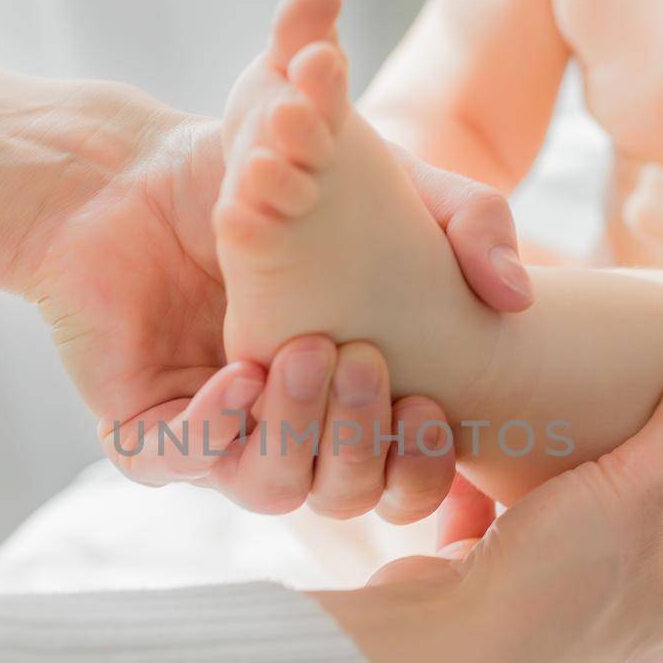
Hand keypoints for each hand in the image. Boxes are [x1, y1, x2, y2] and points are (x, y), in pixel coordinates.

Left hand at [21, 102, 532, 520]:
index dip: (423, 469)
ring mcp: (218, 436)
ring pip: (269, 489)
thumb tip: (519, 296)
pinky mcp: (146, 426)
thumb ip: (471, 222)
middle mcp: (287, 432)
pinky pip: (181, 461)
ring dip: (298, 434)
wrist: (144, 167)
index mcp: (350, 404)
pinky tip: (240, 375)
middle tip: (367, 365)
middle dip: (362, 444)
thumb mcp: (391, 184)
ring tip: (308, 356)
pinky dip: (216, 429)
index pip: (401, 481)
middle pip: (343, 495)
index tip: (431, 410)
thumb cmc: (268, 179)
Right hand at [319, 336, 662, 662]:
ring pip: (564, 561)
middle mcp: (624, 649)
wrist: (436, 657)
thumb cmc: (557, 591)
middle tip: (627, 453)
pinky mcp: (481, 620)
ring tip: (549, 448)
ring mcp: (547, 640)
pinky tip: (471, 463)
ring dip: (555, 510)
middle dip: (634, 513)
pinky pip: (490, 554)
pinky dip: (480, 512)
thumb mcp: (643, 490)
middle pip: (648, 570)